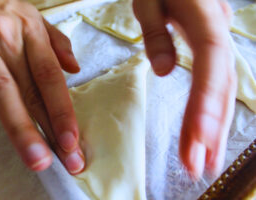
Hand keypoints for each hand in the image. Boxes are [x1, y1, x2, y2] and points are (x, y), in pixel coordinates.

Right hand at [0, 0, 84, 173]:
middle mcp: (8, 42)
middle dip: (46, 130)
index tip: (72, 139)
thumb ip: (57, 43)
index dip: (63, 110)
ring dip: (18, 128)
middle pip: (30, 92)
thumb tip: (75, 69)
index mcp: (31, 33)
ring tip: (33, 157)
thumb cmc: (5, 6)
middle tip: (61, 160)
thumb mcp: (35, 17)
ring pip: (1, 93)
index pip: (51, 77)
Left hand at [133, 0, 236, 178]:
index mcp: (204, 18)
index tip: (197, 135)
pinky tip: (204, 134)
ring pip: (222, 89)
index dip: (207, 99)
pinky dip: (210, 111)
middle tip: (196, 164)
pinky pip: (214, 84)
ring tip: (202, 160)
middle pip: (220, 84)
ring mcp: (219, 43)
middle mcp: (219, 33)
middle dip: (210, 126)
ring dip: (213, 127)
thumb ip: (156, 33)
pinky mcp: (212, 51)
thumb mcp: (149, 1)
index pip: (211, 61)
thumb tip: (164, 71)